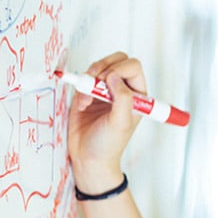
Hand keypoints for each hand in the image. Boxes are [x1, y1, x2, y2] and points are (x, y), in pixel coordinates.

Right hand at [68, 53, 145, 192]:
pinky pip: (84, 78)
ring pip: (99, 66)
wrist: (88, 157)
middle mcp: (123, 91)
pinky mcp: (88, 93)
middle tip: (97, 83)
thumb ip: (123, 98)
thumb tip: (114, 76)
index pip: (133, 67)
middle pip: (117, 60)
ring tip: (88, 98)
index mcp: (137, 96)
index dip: (120, 69)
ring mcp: (105, 90)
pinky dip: (81, 88)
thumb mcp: (121, 123)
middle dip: (103, 67)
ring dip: (90, 78)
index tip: (109, 83)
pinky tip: (83, 105)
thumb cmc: (109, 145)